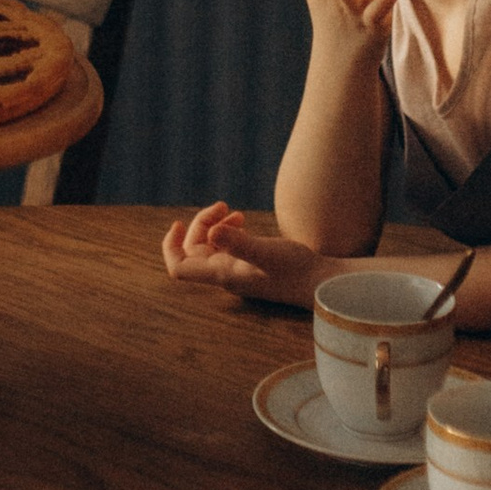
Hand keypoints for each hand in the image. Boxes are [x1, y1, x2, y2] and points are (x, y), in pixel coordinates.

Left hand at [161, 205, 330, 304]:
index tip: (177, 222)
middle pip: (193, 251)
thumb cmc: (296, 269)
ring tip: (235, 212)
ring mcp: (236, 270)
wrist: (320, 282)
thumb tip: (212, 232)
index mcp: (223, 274)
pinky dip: (228, 231)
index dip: (170, 246)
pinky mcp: (249, 265)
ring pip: (209, 246)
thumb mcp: (267, 252)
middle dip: (201, 224)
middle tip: (225, 207)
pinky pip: (225, 247)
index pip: (179, 268)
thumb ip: (240, 244)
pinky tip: (242, 222)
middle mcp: (225, 274)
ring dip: (214, 225)